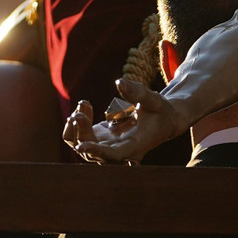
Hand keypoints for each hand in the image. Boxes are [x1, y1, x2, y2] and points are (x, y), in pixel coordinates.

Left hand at [62, 79, 184, 164]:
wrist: (162, 120)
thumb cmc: (160, 111)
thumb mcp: (153, 100)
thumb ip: (137, 93)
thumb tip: (119, 82)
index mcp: (134, 146)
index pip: (113, 155)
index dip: (97, 151)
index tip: (81, 146)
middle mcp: (118, 151)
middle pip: (92, 153)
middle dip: (82, 133)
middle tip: (80, 112)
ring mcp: (108, 146)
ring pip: (82, 146)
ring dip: (75, 128)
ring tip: (82, 105)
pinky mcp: (101, 138)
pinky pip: (82, 135)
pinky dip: (78, 122)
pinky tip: (84, 105)